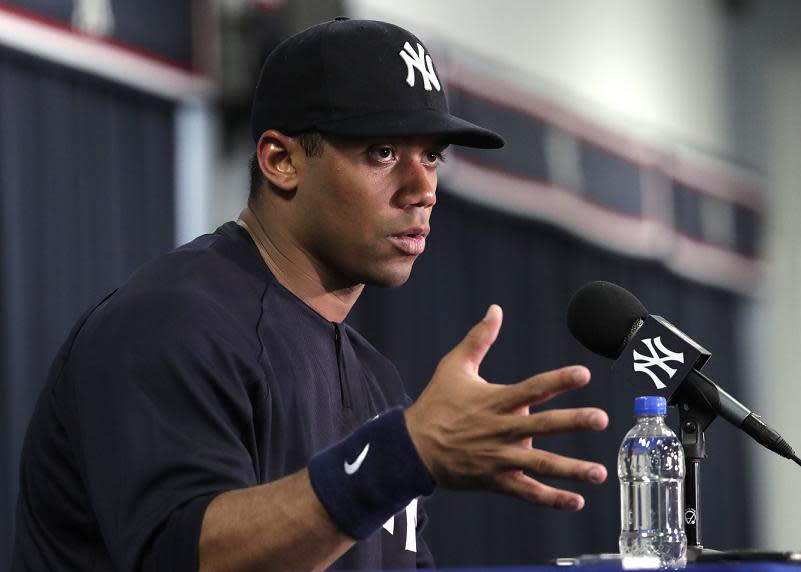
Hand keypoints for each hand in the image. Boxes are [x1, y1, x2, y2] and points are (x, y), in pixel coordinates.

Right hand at [404, 304, 608, 509]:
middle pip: (542, 425)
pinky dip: (551, 499)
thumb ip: (479, 338)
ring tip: (599, 472)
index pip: (532, 389)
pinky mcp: (496, 479)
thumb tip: (496, 309)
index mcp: (495, 401)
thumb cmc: (436, 404)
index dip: (558, 381)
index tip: (583, 374)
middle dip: (573, 422)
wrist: (412, 448)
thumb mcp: (454, 366)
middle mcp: (501, 430)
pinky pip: (527, 491)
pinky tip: (576, 500)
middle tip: (601, 419)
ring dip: (571, 469)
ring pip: (540, 465)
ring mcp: (500, 457)